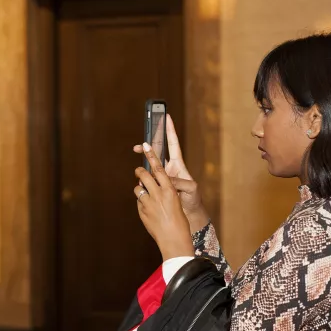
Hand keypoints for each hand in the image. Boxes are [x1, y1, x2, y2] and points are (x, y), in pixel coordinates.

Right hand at [134, 115, 208, 231]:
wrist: (189, 213)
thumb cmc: (193, 199)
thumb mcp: (190, 188)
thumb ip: (179, 182)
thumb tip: (166, 179)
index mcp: (178, 164)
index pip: (173, 144)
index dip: (170, 130)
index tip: (166, 117)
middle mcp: (169, 168)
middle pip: (157, 152)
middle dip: (148, 147)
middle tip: (139, 145)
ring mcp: (162, 177)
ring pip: (150, 166)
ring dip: (142, 164)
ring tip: (137, 168)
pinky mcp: (157, 187)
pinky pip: (147, 180)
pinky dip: (142, 179)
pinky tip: (138, 181)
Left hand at [134, 143, 193, 260]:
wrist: (174, 239)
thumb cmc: (179, 222)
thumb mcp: (176, 203)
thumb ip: (165, 192)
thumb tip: (153, 185)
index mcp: (170, 190)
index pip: (159, 168)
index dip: (151, 155)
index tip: (145, 145)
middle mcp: (158, 194)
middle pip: (144, 175)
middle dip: (140, 171)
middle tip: (139, 170)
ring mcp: (148, 203)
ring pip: (138, 188)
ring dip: (139, 188)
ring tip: (144, 192)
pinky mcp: (142, 212)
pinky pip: (138, 202)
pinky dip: (141, 202)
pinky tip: (148, 210)